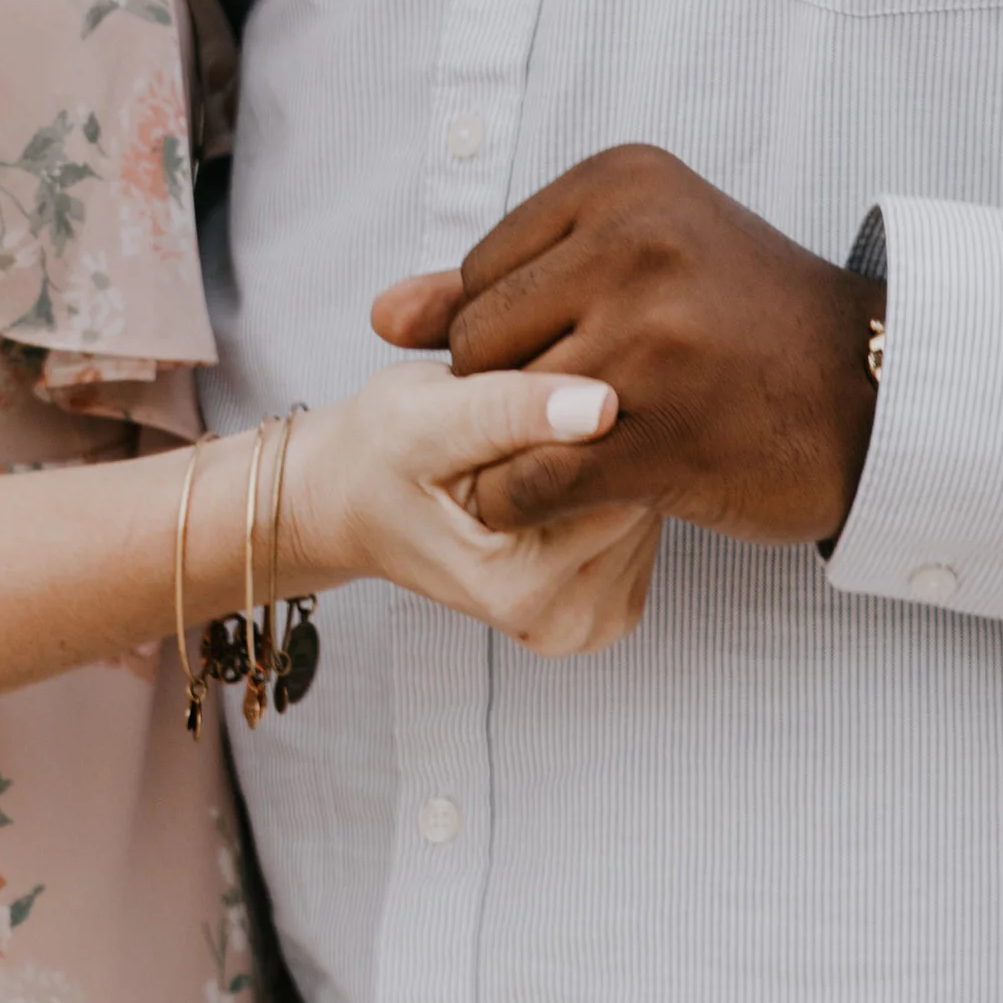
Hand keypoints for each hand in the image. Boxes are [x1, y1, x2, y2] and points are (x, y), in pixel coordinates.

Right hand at [285, 360, 662, 653]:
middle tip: (546, 398)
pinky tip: (561, 467)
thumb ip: (511, 411)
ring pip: (647, 515)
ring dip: (610, 464)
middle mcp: (563, 623)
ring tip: (547, 433)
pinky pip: (636, 536)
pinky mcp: (602, 613)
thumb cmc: (382, 453)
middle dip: (609, 441)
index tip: (560, 375)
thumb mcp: (428, 415)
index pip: (620, 483)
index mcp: (519, 587)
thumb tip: (605, 405)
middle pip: (644, 502)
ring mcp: (587, 627)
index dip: (604, 416)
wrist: (355, 499)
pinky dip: (607, 493)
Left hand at [372, 144, 881, 543]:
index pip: (485, 268)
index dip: (505, 329)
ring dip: (516, 446)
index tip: (564, 356)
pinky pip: (531, 474)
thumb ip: (504, 281)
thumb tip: (380, 318)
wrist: (875, 391)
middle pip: (480, 336)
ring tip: (568, 451)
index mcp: (622, 183)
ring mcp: (648, 338)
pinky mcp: (660, 430)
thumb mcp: (636, 258)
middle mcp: (632, 245)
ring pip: (500, 406)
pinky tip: (554, 496)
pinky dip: (519, 496)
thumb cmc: (745, 320)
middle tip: (565, 414)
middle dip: (503, 387)